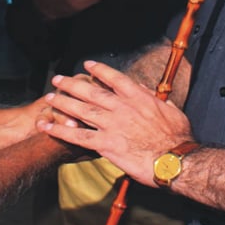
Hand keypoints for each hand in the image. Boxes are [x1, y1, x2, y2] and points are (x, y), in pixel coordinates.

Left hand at [37, 61, 193, 185]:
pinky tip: (47, 127)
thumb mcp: (172, 110)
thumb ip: (154, 99)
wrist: (175, 159)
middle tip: (58, 80)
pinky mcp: (106, 144)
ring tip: (49, 98)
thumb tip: (144, 90)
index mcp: (138, 97)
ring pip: (81, 110)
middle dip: (72, 84)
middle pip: (91, 91)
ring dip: (62, 103)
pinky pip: (78, 136)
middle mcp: (122, 107)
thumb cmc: (178, 137)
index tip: (87, 65)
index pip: (114, 78)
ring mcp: (112, 125)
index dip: (99, 71)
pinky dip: (60, 130)